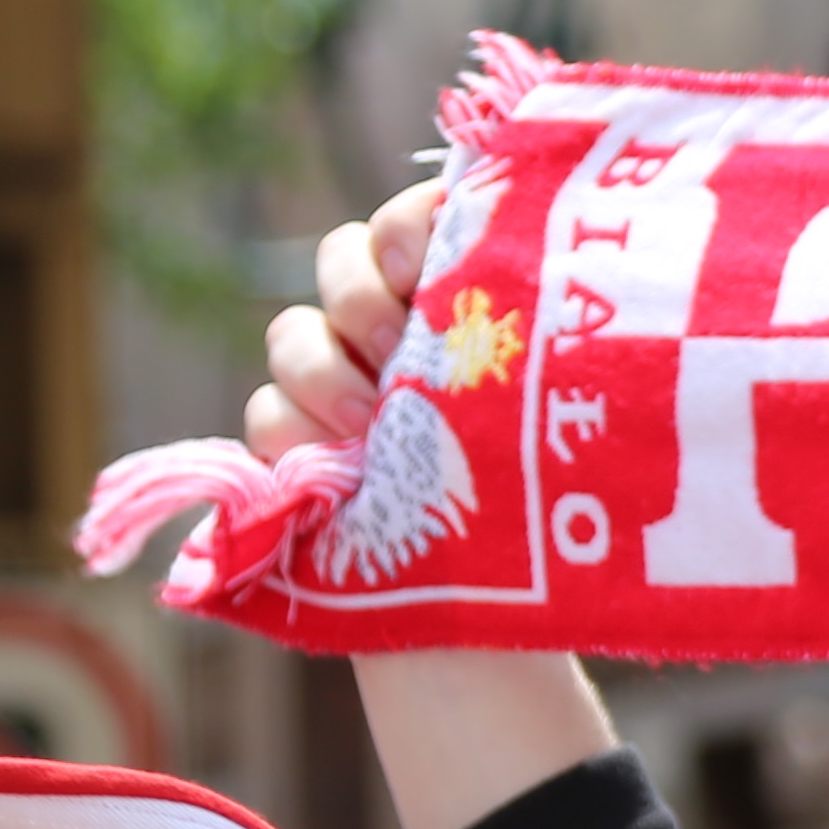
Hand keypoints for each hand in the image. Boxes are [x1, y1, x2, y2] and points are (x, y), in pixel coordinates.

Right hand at [252, 175, 612, 828]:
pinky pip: (265, 410)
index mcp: (457, 299)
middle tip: (396, 346)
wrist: (497, 609)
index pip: (414, 219)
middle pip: (340, 259)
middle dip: (360, 294)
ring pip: (293, 331)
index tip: (426, 259)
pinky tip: (339, 465)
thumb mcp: (547, 405)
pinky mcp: (296, 445)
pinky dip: (296, 435)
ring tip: (371, 425)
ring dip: (324, 370)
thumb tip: (563, 247)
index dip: (408, 223)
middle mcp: (392, 329)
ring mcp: (337, 384)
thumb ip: (528, 325)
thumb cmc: (545, 498)